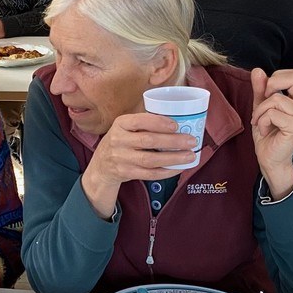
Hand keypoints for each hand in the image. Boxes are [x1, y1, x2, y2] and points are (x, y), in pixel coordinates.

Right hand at [80, 113, 195, 218]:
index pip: (139, 121)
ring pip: (150, 159)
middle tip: (191, 141)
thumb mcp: (125, 127)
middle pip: (148, 140)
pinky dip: (167, 171)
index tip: (176, 125)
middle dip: (173, 141)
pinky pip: (150, 174)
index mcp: (120, 124)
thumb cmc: (121, 141)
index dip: (158, 123)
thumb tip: (178, 118)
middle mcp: (118, 140)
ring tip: (191, 155)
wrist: (101, 165)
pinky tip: (179, 167)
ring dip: (173, 158)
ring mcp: (121, 158)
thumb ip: (144, 123)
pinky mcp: (126, 173)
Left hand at [250, 68, 292, 198]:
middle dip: (270, 87)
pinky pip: (273, 113)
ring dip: (260, 111)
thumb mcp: (261, 107)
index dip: (277, 78)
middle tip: (262, 102)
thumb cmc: (269, 135)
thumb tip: (258, 71)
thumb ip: (260, 89)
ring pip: (276, 99)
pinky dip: (263, 120)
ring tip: (262, 122)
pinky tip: (265, 129)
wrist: (270, 158)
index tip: (266, 93)